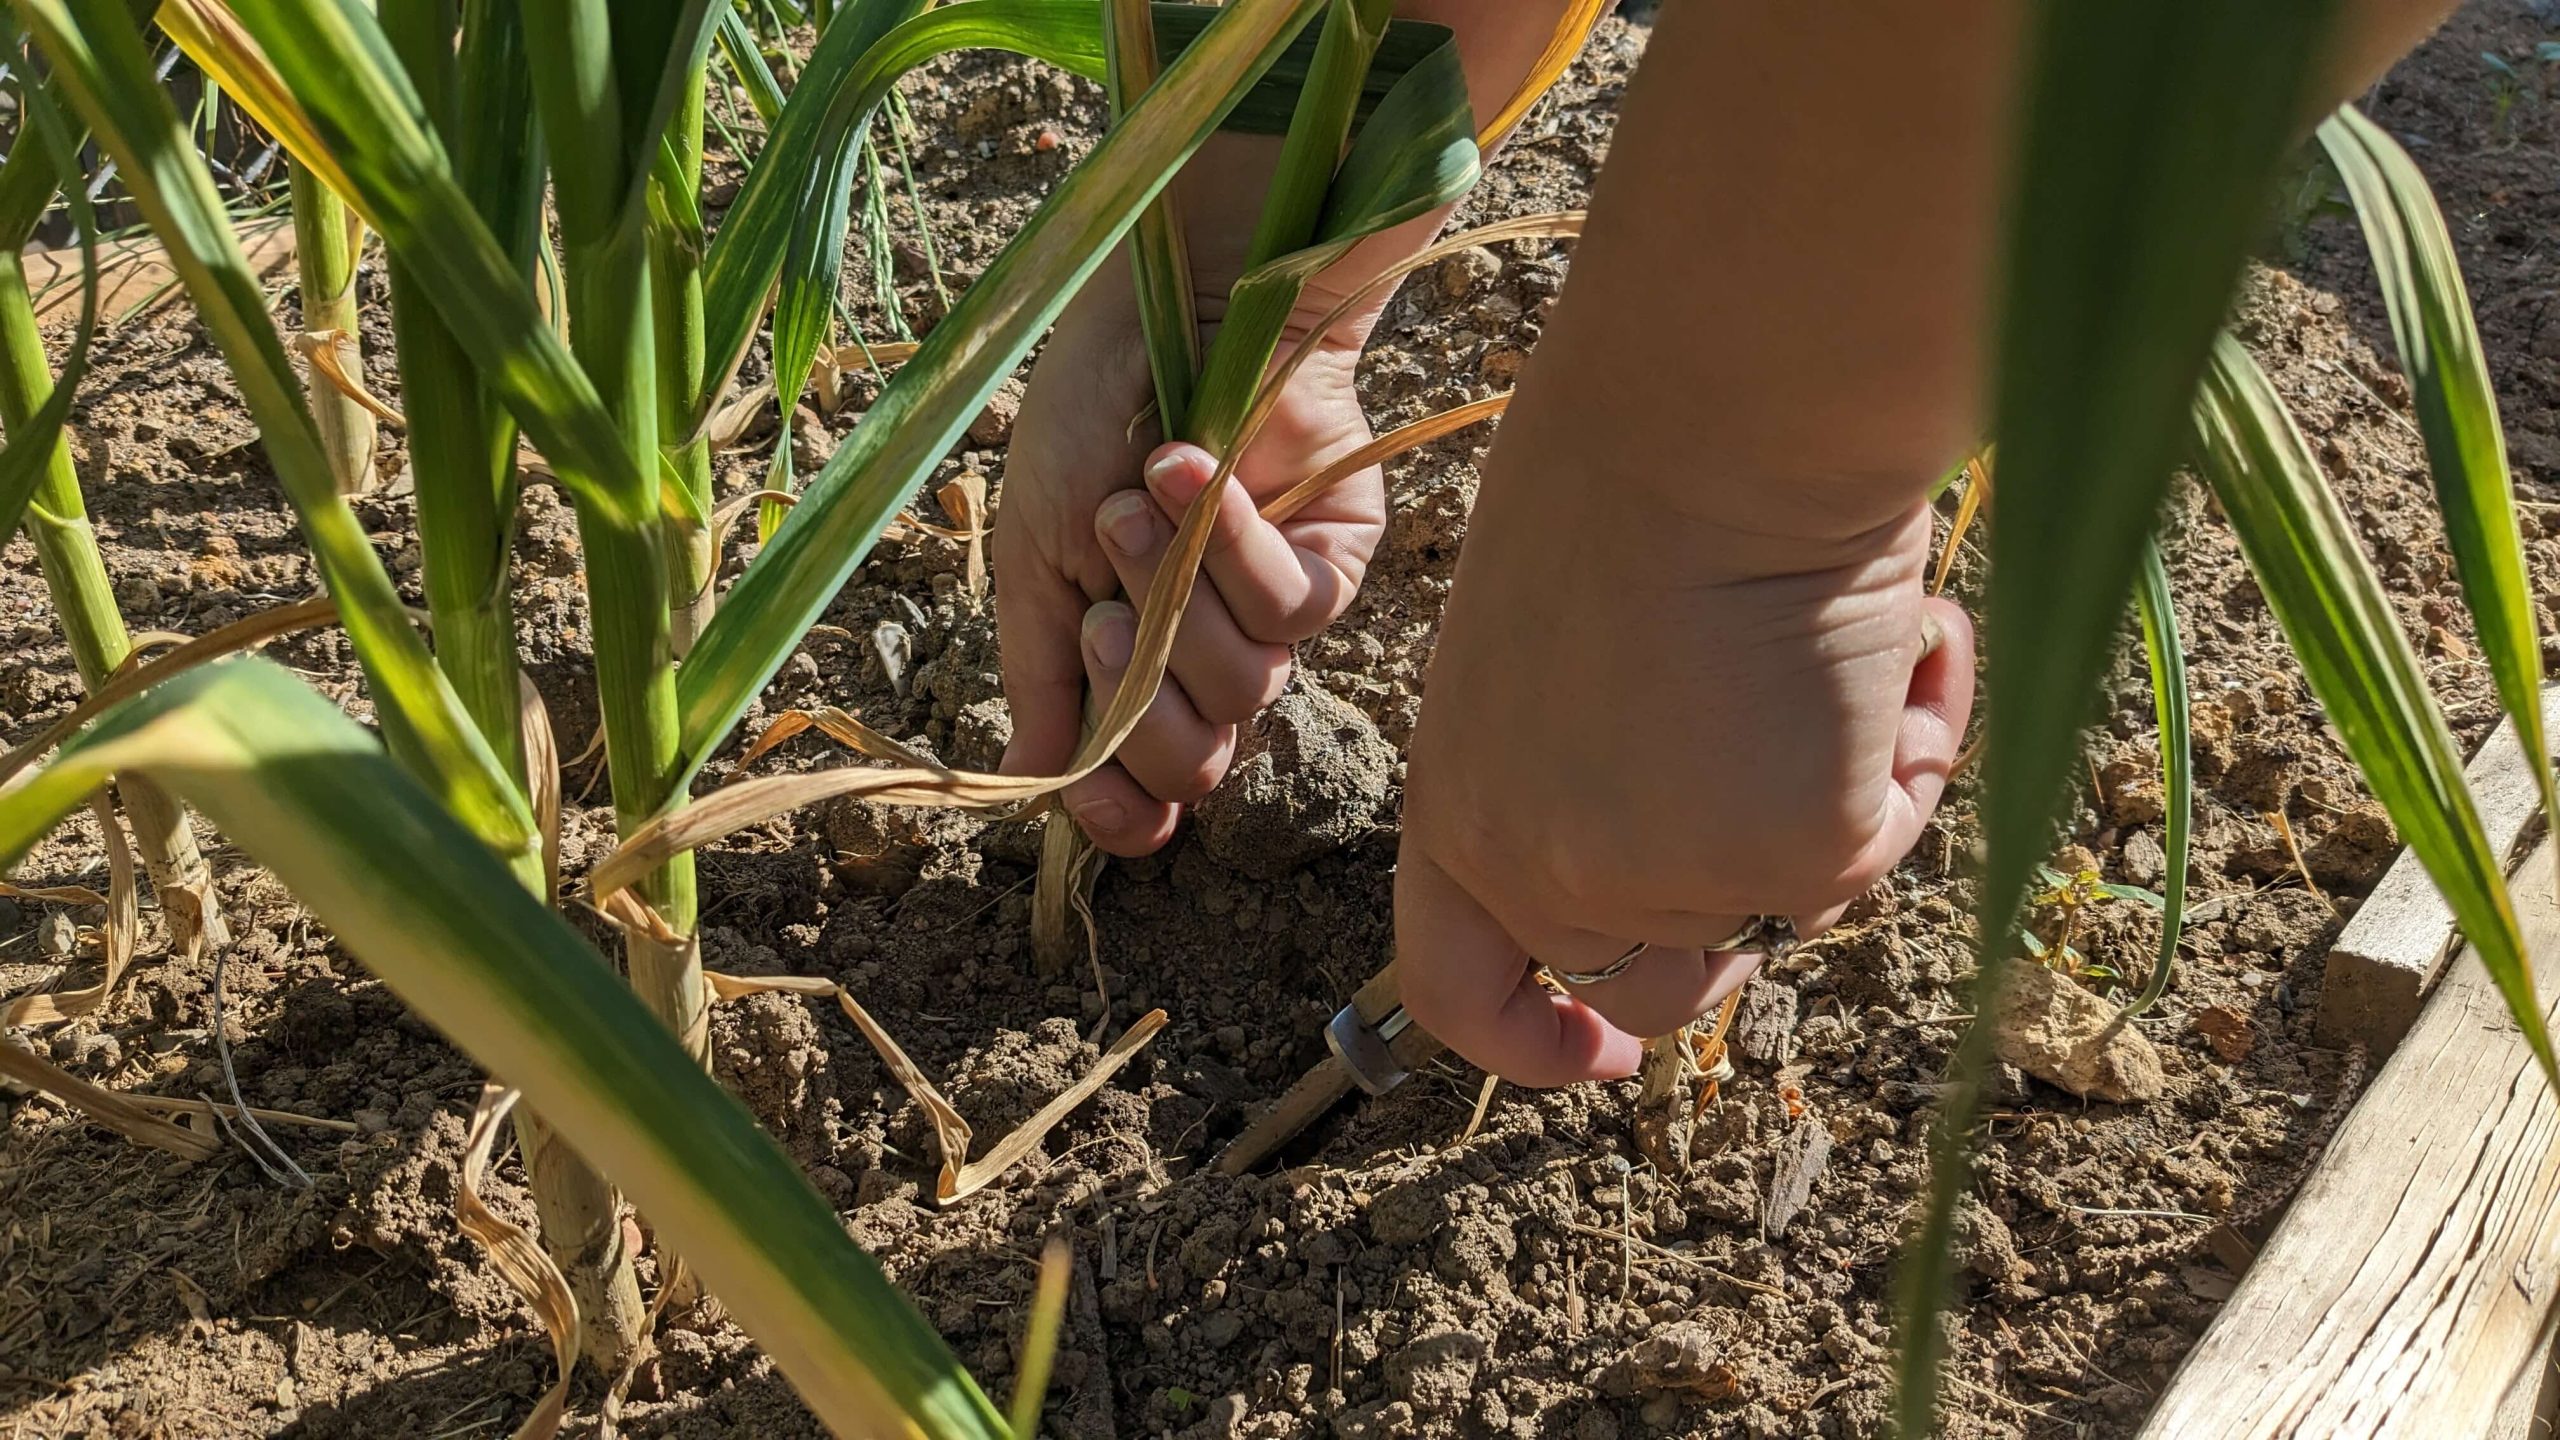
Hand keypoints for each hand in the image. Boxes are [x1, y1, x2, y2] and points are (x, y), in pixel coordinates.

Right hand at [995, 143, 1391, 856]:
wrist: (1173, 295)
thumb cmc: (1093, 409)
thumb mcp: (1035, 547)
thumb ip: (1040, 670)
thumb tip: (1028, 785)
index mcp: (1135, 656)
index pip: (1142, 780)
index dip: (1121, 809)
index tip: (1088, 796)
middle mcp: (1209, 644)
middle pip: (1199, 761)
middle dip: (1141, 703)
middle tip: (1106, 617)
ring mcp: (1274, 604)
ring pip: (1246, 687)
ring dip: (1174, 598)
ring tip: (1135, 501)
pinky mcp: (1337, 554)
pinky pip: (1296, 609)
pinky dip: (1234, 551)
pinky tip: (1193, 476)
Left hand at [1394, 481, 1974, 1085]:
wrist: (1720, 417)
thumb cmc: (1621, 480)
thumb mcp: (1534, 651)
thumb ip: (1564, 765)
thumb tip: (1668, 843)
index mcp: (1457, 811)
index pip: (1459, 992)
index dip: (1532, 1043)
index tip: (1600, 1054)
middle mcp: (1551, 875)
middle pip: (1658, 976)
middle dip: (1736, 901)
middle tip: (1790, 773)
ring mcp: (1678, 879)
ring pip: (1791, 906)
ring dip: (1836, 796)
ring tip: (1847, 643)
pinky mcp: (1805, 855)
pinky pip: (1891, 834)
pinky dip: (1915, 739)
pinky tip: (1905, 633)